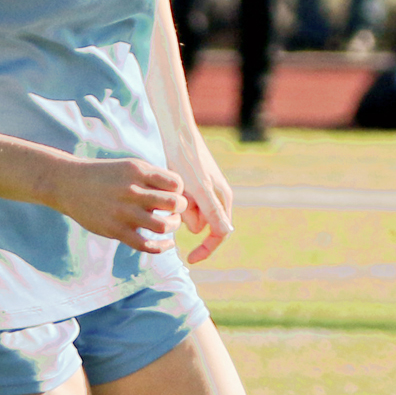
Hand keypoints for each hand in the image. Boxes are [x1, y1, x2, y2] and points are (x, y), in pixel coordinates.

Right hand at [47, 156, 184, 254]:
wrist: (70, 184)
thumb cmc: (105, 176)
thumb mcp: (129, 167)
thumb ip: (153, 178)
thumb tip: (181, 194)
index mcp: (138, 171)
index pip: (176, 183)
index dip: (180, 191)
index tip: (173, 194)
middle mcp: (132, 191)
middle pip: (174, 204)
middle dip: (180, 208)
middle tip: (175, 209)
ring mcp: (123, 212)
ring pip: (163, 226)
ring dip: (172, 226)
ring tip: (169, 223)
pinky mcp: (116, 230)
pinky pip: (146, 245)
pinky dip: (162, 247)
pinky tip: (168, 243)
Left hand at [174, 137, 234, 263]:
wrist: (178, 135)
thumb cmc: (188, 161)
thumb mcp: (198, 188)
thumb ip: (211, 211)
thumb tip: (225, 232)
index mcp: (223, 200)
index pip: (219, 234)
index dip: (206, 249)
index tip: (190, 259)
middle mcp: (218, 197)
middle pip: (202, 224)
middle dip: (189, 218)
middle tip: (178, 199)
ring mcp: (206, 192)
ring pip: (192, 214)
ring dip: (182, 208)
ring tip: (175, 189)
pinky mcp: (194, 186)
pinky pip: (185, 204)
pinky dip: (177, 201)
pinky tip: (170, 187)